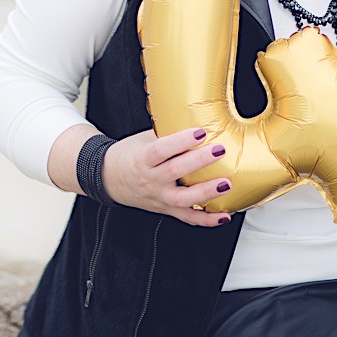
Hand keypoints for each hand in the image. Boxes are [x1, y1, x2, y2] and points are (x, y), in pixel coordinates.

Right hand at [101, 127, 231, 225]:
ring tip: (226, 184)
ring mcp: (159, 197)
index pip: (161, 149)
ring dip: (206, 193)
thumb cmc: (130, 156)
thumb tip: (194, 117)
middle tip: (219, 151)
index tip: (200, 132)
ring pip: (183, 199)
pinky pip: (187, 218)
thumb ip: (166, 133)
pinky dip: (207, 219)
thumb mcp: (143, 140)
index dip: (181, 141)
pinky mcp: (166, 210)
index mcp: (143, 159)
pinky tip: (224, 216)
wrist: (110, 179)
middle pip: (175, 171)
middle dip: (199, 161)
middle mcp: (150, 180)